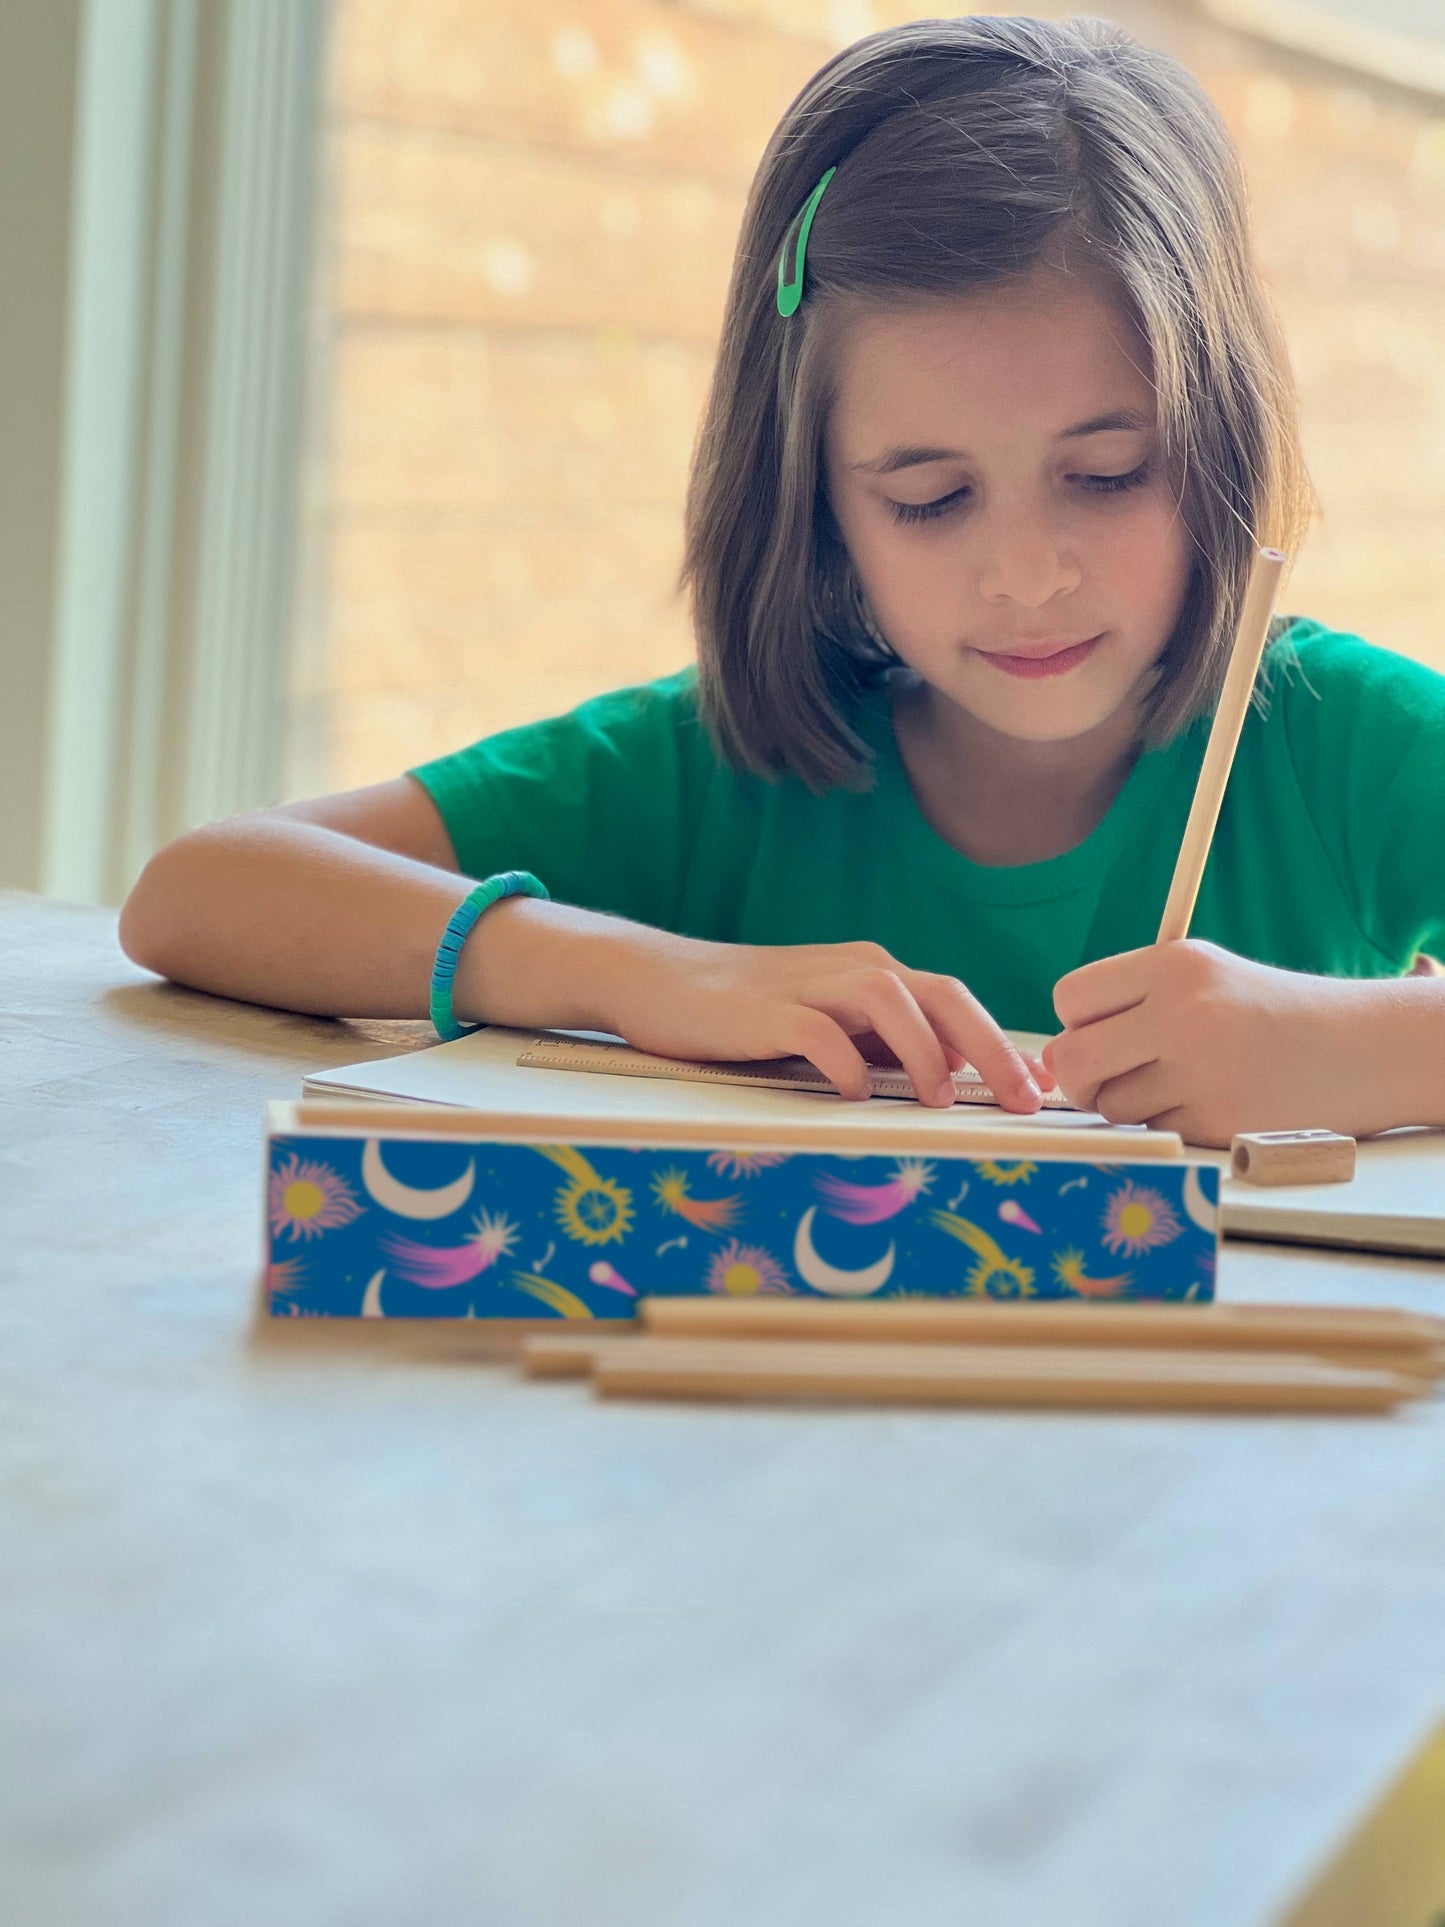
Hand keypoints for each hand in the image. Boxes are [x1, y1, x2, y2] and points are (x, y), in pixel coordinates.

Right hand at [602, 931, 1049, 1111]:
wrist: (659, 980)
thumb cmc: (749, 1012)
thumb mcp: (828, 1025)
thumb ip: (880, 1043)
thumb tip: (950, 1078)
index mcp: (875, 975)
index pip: (957, 1002)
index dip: (1004, 1044)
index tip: (1042, 1091)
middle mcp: (853, 970)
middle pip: (942, 995)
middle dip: (990, 1047)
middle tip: (1024, 1100)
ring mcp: (809, 985)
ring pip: (890, 998)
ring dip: (924, 1048)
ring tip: (940, 1097)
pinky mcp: (764, 1008)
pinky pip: (817, 1029)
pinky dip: (844, 1060)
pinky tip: (853, 1092)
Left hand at [1046, 939, 1368, 1145]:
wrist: (1355, 1049)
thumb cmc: (1263, 1011)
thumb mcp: (1200, 975)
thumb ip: (1125, 1003)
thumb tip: (1046, 1059)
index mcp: (1173, 966)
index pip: (1069, 998)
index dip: (1075, 1022)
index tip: (1101, 1031)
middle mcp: (1181, 1015)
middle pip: (1070, 1059)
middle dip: (1079, 1075)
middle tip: (1109, 1075)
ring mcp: (1198, 1072)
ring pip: (1107, 1103)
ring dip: (1127, 1101)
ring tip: (1179, 1080)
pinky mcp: (1214, 1122)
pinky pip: (1150, 1129)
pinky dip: (1167, 1122)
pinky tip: (1208, 1100)